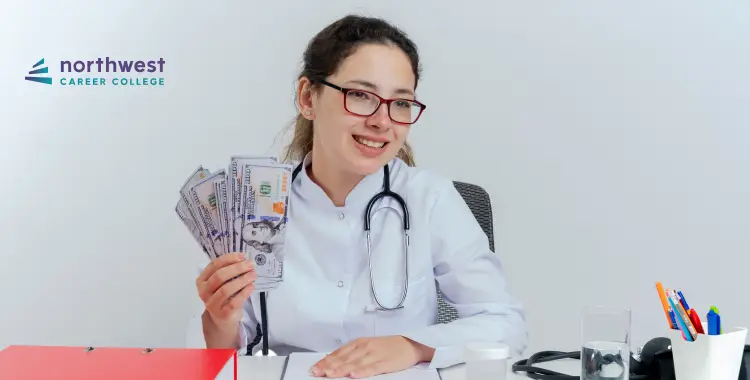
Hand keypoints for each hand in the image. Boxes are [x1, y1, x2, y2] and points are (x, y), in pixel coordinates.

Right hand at [196, 252, 256, 327]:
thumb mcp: (221, 282)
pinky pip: (234, 301)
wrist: (223, 318)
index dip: (229, 259)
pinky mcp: (223, 313)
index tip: (242, 256)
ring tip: (253, 275)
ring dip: (242, 280)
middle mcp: (204, 292)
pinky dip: (244, 292)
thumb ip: (227, 271)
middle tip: (250, 265)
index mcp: (202, 280)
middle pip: (220, 276)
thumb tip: (243, 260)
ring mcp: (212, 304)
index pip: (214, 265)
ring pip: (226, 289)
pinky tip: (251, 286)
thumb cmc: (223, 295)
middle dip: (237, 268)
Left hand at [309, 336, 434, 377]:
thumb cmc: (386, 347)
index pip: (338, 353)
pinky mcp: (385, 362)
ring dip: (341, 369)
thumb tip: (332, 361)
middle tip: (317, 373)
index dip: (326, 361)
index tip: (315, 368)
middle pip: (344, 358)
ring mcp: (375, 354)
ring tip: (330, 375)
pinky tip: (354, 375)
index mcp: (359, 343)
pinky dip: (362, 372)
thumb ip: (351, 354)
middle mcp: (365, 347)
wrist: (410, 344)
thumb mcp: (367, 347)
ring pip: (355, 363)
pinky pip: (372, 368)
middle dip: (329, 366)